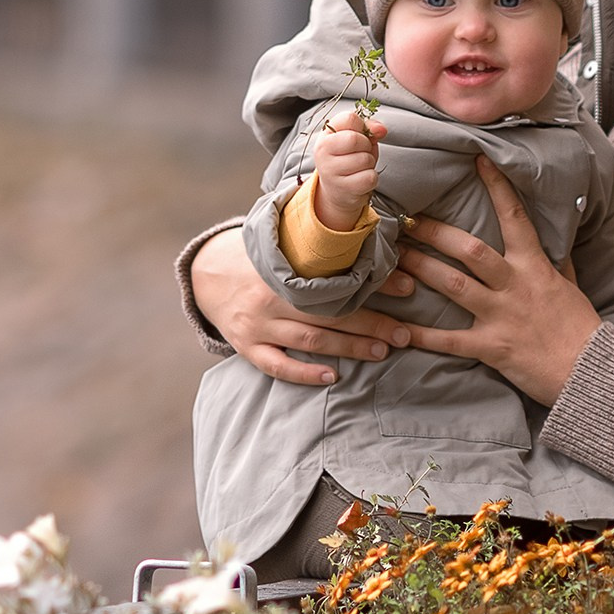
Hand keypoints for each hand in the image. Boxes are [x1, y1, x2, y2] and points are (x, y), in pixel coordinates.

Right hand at [190, 225, 412, 386]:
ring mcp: (258, 324)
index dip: (375, 283)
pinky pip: (277, 365)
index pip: (338, 277)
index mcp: (284, 267)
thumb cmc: (257, 256)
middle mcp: (272, 296)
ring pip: (310, 340)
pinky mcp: (246, 346)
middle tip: (405, 333)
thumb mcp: (284, 241)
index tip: (408, 286)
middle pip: (329, 314)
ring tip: (382, 351)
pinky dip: (305, 373)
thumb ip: (317, 243)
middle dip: (372, 324)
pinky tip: (332, 377)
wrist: (205, 273)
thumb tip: (370, 236)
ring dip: (349, 347)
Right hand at [310, 108, 384, 232]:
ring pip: (365, 159)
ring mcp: (331, 172)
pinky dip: (371, 177)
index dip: (362, 126)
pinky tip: (361, 178)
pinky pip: (370, 177)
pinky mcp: (344, 188)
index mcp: (325, 135)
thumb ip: (368, 128)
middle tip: (360, 153)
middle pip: (355, 139)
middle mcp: (323, 152)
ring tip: (359, 167)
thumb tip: (381, 129)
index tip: (360, 134)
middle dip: (366, 145)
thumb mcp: (355, 139)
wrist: (337, 190)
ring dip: (369, 163)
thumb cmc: (348, 160)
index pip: (349, 118)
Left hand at [395, 157, 600, 404]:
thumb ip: (554, 261)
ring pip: (454, 285)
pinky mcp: (491, 347)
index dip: (497, 187)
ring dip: (421, 269)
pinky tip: (398, 330)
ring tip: (394, 257)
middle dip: (436, 233)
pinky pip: (450, 340)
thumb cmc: (581, 327)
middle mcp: (515, 285)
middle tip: (408, 219)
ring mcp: (501, 315)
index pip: (515, 217)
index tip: (478, 160)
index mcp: (535, 266)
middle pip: (470, 250)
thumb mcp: (570, 285)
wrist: (591, 371)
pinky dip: (422, 336)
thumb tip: (551, 236)